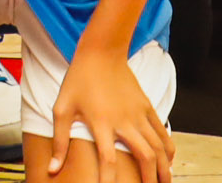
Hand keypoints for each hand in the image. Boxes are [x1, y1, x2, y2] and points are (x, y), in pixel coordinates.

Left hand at [47, 40, 173, 182]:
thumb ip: (59, 141)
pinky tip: (169, 161)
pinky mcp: (147, 106)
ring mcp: (139, 113)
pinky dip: (168, 148)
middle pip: (144, 157)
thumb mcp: (62, 108)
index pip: (108, 159)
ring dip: (163, 168)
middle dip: (149, 180)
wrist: (102, 51)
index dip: (109, 180)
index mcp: (101, 122)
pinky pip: (162, 132)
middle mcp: (124, 120)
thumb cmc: (79, 79)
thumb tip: (52, 169)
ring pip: (158, 147)